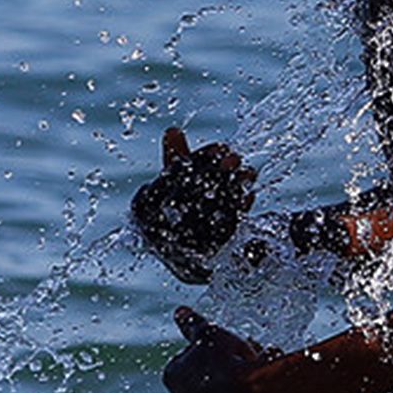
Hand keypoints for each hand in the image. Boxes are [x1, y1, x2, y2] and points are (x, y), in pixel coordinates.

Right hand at [131, 127, 257, 283]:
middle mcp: (155, 228)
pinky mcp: (202, 259)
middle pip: (194, 192)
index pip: (175, 176)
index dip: (201, 160)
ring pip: (210, 210)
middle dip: (218, 172)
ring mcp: (179, 247)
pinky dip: (238, 210)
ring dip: (232, 188)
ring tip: (249, 173)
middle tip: (236, 157)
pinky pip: (223, 231)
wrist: (190, 261)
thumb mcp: (174, 183)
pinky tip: (249, 195)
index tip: (222, 148)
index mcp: (144, 205)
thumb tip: (172, 131)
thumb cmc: (178, 213)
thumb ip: (175, 159)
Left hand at [163, 307, 278, 392]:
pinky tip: (263, 377)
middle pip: (205, 373)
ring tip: (258, 359)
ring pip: (223, 387)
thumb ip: (192, 323)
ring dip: (238, 374)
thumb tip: (179, 312)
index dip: (209, 344)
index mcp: (172, 376)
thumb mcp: (207, 332)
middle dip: (224, 360)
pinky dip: (250, 390)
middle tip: (243, 348)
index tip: (225, 340)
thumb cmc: (223, 361)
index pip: (188, 354)